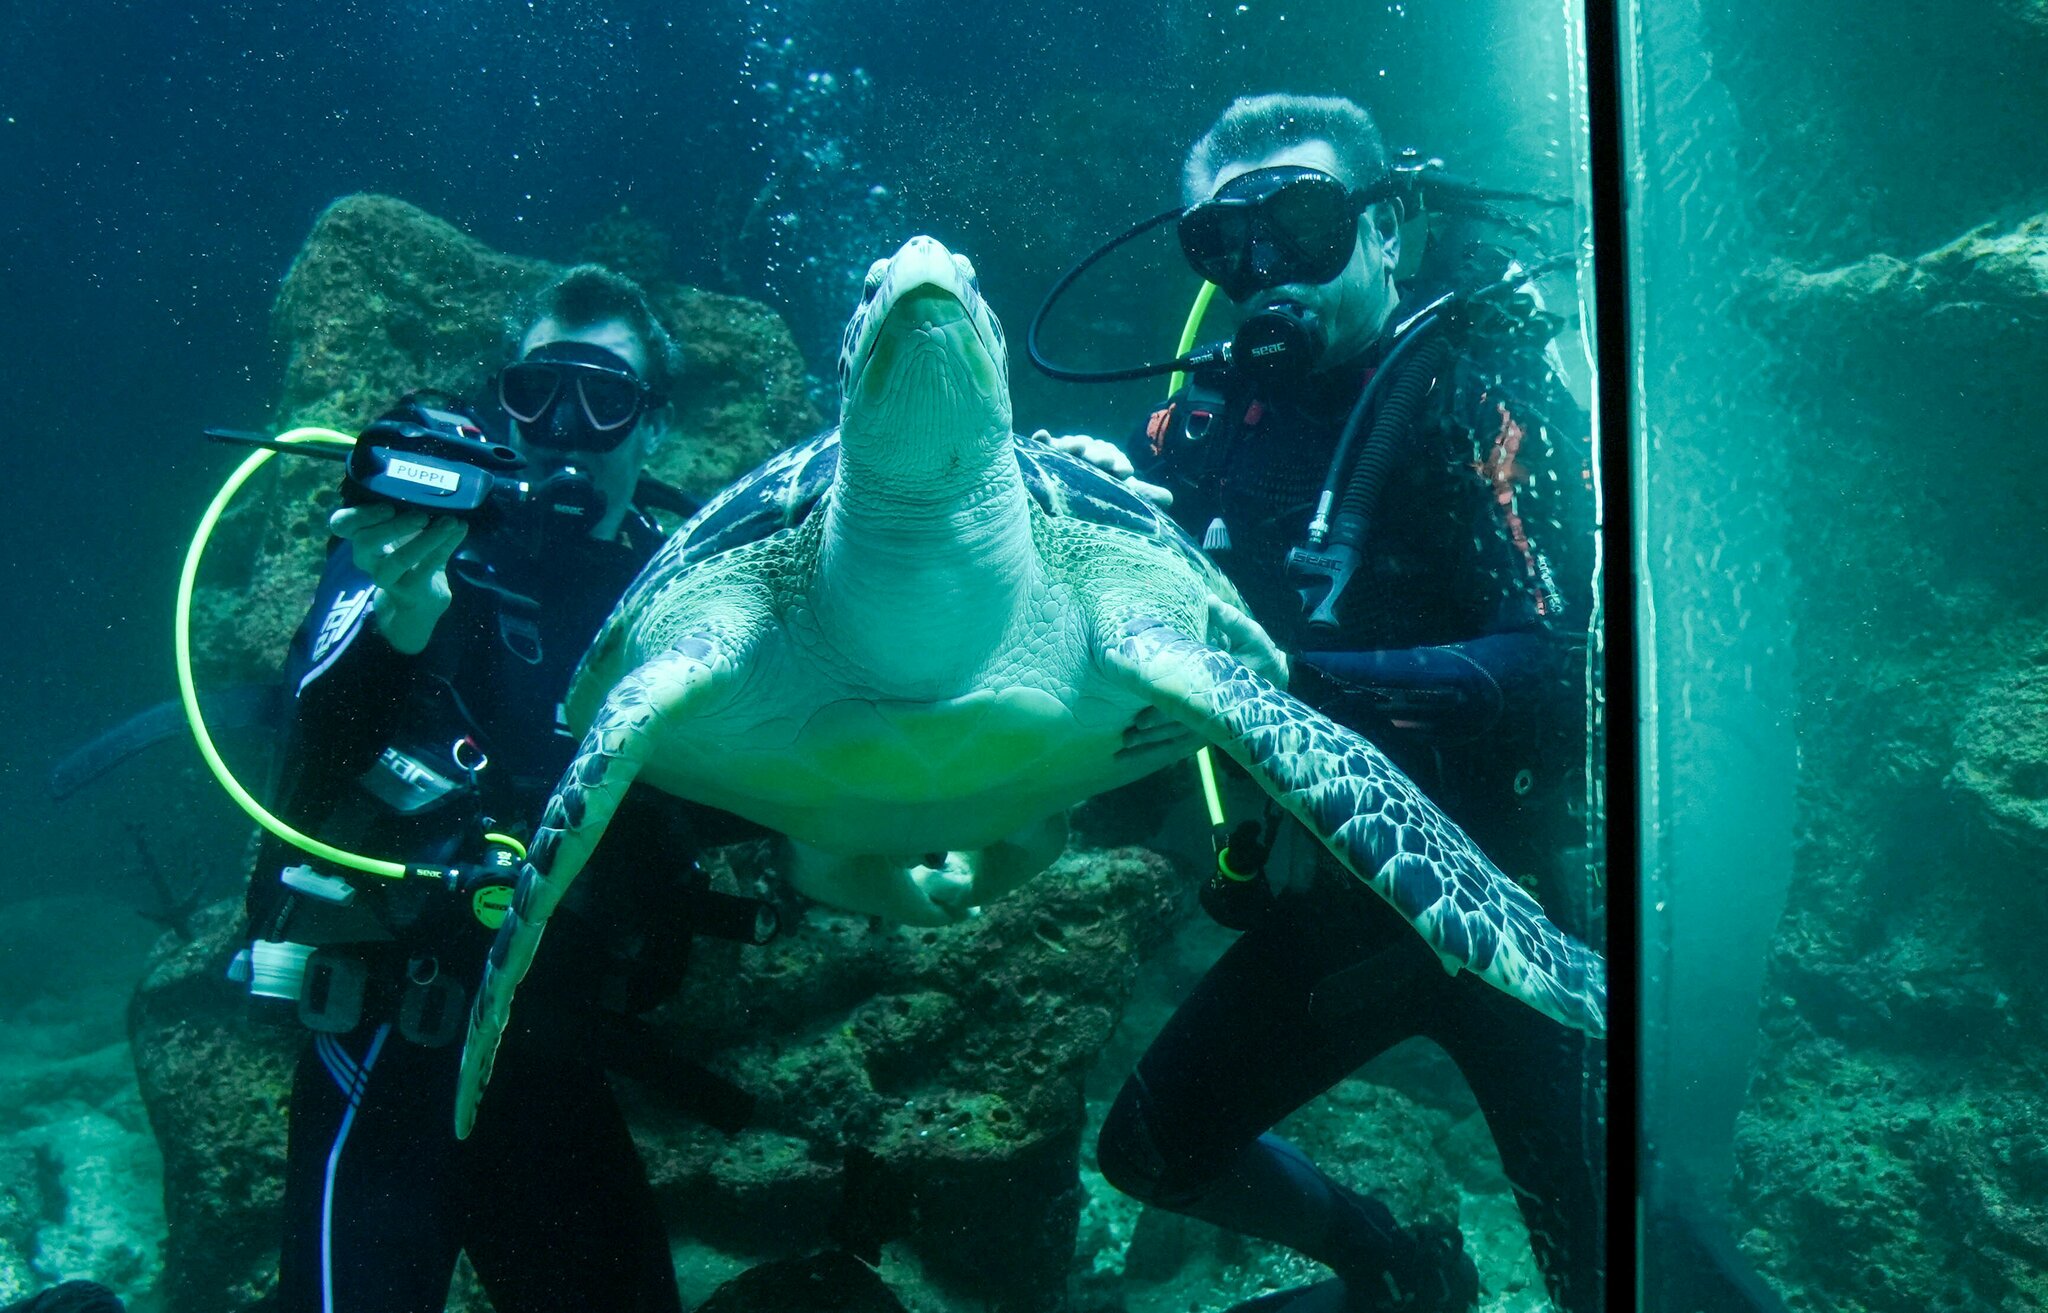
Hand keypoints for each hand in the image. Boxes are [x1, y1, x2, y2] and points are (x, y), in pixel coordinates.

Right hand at [329, 504, 467, 654]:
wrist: (417, 602)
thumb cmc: (409, 557)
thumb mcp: (405, 533)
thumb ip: (414, 513)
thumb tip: (440, 488)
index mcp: (362, 537)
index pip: (343, 524)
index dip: (359, 514)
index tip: (387, 506)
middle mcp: (367, 558)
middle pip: (365, 541)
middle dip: (393, 527)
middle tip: (421, 515)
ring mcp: (386, 577)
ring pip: (398, 559)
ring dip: (426, 539)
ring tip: (450, 522)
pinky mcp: (409, 590)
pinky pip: (427, 567)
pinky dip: (446, 545)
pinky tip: (460, 529)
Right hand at [1030, 429, 1172, 507]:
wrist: (1069, 488)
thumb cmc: (1098, 490)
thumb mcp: (1121, 493)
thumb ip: (1142, 494)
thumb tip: (1170, 498)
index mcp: (1107, 459)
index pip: (1115, 458)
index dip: (1119, 464)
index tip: (1124, 472)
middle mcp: (1087, 452)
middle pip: (1093, 449)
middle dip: (1099, 454)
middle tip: (1105, 462)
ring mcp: (1066, 450)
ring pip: (1071, 445)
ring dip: (1075, 444)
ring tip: (1077, 448)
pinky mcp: (1046, 452)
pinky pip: (1044, 444)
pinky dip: (1043, 439)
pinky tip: (1042, 436)